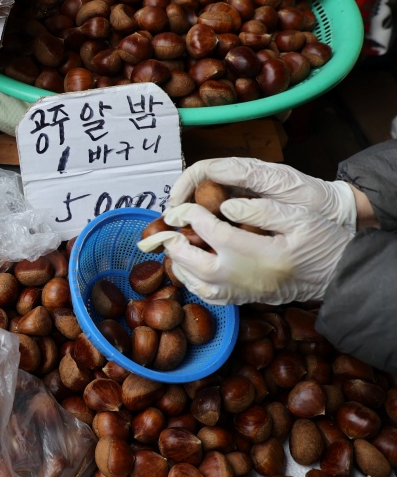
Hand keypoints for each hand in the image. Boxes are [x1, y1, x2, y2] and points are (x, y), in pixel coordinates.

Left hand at [137, 200, 353, 304]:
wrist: (338, 277)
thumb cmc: (322, 243)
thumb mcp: (299, 218)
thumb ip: (261, 210)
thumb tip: (225, 206)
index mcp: (256, 253)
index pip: (211, 232)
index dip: (192, 216)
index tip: (183, 206)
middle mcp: (243, 277)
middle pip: (195, 263)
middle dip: (175, 244)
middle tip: (168, 228)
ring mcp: (242, 292)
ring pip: (197, 284)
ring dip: (179, 264)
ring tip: (173, 245)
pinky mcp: (244, 300)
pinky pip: (208, 297)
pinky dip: (191, 282)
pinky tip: (187, 267)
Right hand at [169, 158, 358, 231]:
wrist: (336, 214)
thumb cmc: (311, 196)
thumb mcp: (281, 183)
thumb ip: (250, 175)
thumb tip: (213, 171)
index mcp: (243, 172)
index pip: (201, 171)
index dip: (182, 186)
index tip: (174, 206)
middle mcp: (237, 185)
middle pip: (196, 190)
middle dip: (180, 206)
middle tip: (173, 227)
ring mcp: (241, 202)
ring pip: (204, 208)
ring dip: (191, 221)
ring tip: (184, 238)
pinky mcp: (246, 220)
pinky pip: (219, 224)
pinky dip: (207, 233)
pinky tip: (205, 245)